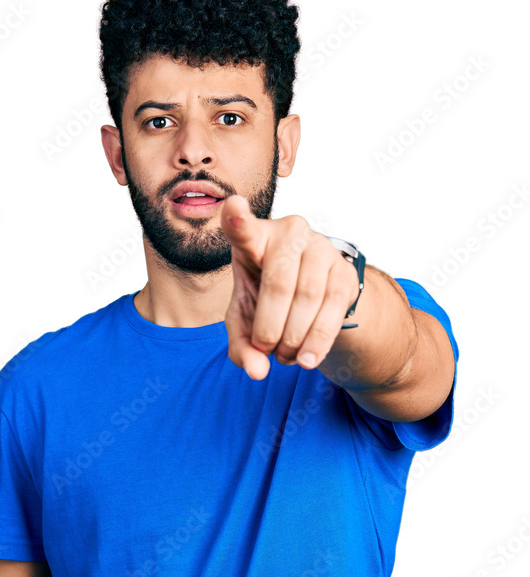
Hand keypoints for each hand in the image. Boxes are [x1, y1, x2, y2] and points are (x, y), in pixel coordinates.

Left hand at [220, 195, 360, 379]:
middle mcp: (289, 232)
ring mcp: (321, 248)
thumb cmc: (267, 300)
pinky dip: (317, 340)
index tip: (233, 206)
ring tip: (285, 357)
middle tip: (265, 349)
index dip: (238, 219)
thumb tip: (257, 371)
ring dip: (293, 338)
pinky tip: (307, 358)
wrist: (313, 297)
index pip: (243, 227)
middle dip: (269, 328)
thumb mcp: (246, 322)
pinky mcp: (344, 271)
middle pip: (277, 283)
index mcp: (254, 237)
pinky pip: (333, 308)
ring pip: (307, 298)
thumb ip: (242, 346)